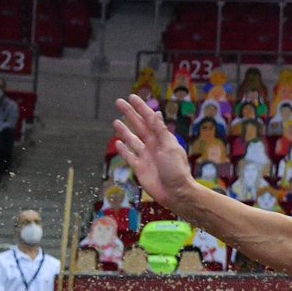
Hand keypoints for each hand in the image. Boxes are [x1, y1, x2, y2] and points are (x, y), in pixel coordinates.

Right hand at [113, 94, 195, 208]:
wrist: (175, 193)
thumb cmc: (176, 169)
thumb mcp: (169, 147)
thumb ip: (160, 131)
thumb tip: (156, 113)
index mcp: (162, 139)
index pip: (149, 119)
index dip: (141, 108)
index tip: (131, 97)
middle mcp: (153, 145)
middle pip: (139, 126)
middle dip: (129, 114)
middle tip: (118, 102)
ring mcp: (146, 156)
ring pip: (132, 140)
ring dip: (124, 130)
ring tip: (116, 121)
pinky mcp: (140, 168)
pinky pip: (129, 156)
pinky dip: (124, 149)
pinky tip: (117, 142)